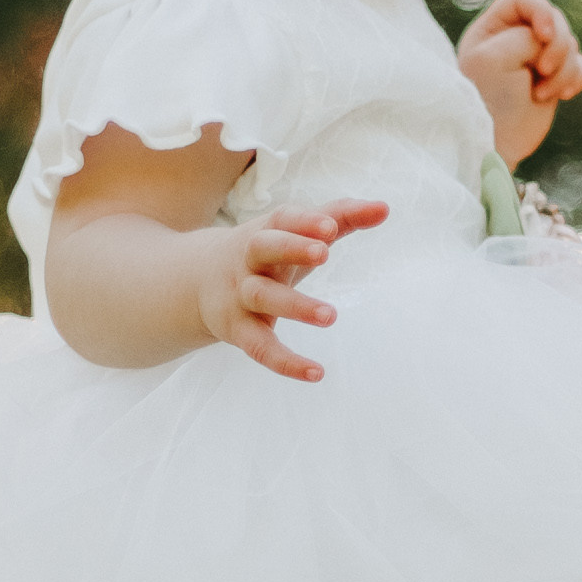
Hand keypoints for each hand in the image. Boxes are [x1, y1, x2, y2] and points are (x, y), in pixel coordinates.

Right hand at [197, 197, 387, 380]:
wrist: (197, 282)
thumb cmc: (266, 252)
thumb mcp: (296, 233)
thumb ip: (341, 217)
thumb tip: (385, 208)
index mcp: (267, 231)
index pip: (284, 219)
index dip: (305, 222)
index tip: (331, 227)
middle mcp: (250, 260)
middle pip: (263, 248)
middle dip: (291, 248)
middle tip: (324, 252)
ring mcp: (241, 295)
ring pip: (263, 297)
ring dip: (295, 305)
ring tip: (330, 316)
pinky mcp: (238, 330)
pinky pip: (260, 348)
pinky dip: (286, 362)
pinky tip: (317, 373)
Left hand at [458, 0, 581, 167]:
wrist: (493, 145)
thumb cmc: (486, 100)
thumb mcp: (496, 57)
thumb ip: (527, 36)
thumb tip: (552, 43)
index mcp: (492, 29)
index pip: (523, 1)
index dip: (541, 12)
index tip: (544, 35)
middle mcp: (514, 39)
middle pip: (554, 20)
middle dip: (557, 46)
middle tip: (543, 70)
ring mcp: (536, 60)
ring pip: (570, 45)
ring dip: (563, 70)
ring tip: (542, 94)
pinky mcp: (553, 81)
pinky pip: (580, 66)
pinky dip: (576, 78)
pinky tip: (562, 97)